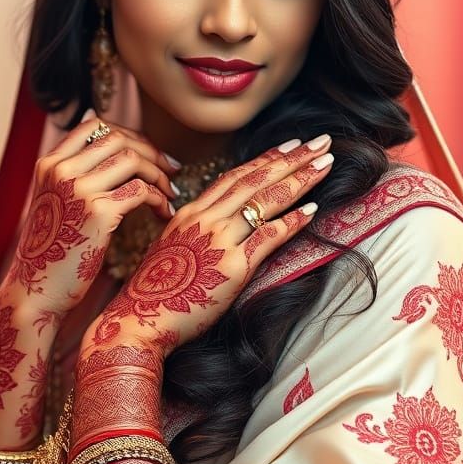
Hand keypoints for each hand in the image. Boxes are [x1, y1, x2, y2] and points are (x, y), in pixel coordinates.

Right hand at [6, 110, 178, 319]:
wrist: (37, 290)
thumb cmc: (53, 252)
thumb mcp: (56, 203)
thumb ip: (76, 175)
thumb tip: (111, 144)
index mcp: (48, 163)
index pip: (95, 125)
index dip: (128, 135)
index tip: (149, 153)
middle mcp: (60, 170)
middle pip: (118, 138)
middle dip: (151, 151)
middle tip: (170, 171)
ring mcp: (78, 189)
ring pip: (133, 159)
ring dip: (159, 175)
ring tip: (170, 194)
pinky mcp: (98, 212)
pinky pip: (141, 191)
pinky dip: (159, 199)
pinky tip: (165, 213)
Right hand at [89, 134, 333, 353]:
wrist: (137, 321)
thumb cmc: (156, 293)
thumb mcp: (173, 248)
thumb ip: (197, 229)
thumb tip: (222, 223)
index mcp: (189, 211)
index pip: (235, 176)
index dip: (266, 159)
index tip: (291, 145)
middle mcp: (204, 218)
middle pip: (255, 180)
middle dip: (292, 159)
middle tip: (321, 142)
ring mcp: (218, 240)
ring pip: (264, 201)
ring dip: (299, 180)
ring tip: (325, 164)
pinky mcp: (232, 267)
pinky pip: (268, 237)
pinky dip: (291, 222)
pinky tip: (312, 210)